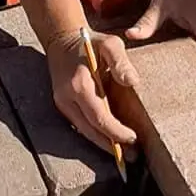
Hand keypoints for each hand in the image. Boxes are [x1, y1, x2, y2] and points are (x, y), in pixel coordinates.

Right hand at [47, 30, 138, 154]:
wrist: (62, 39)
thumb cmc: (90, 41)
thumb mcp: (110, 44)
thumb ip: (121, 62)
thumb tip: (133, 82)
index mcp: (79, 85)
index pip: (99, 118)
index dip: (116, 132)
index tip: (133, 138)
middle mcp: (67, 98)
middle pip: (90, 130)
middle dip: (111, 145)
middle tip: (133, 156)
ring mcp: (62, 103)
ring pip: (84, 131)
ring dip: (103, 143)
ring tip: (124, 154)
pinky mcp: (62, 104)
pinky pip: (80, 124)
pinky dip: (95, 134)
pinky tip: (109, 140)